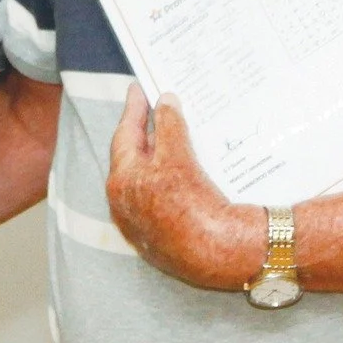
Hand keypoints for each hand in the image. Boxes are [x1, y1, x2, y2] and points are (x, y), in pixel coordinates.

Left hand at [107, 88, 263, 291]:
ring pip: (149, 180)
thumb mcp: (178, 158)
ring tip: (175, 135)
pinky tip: (189, 171)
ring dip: (161, 158)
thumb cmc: (193, 205)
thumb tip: (165, 102)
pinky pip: (164, 199)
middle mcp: (124, 204)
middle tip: (155, 109)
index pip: (124, 136)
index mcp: (121, 181)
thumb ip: (168, 126)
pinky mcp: (163, 237)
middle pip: (134, 159)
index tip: (138, 89)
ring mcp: (142, 223)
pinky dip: (173, 181)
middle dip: (146, 134)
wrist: (221, 252)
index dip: (133, 110)